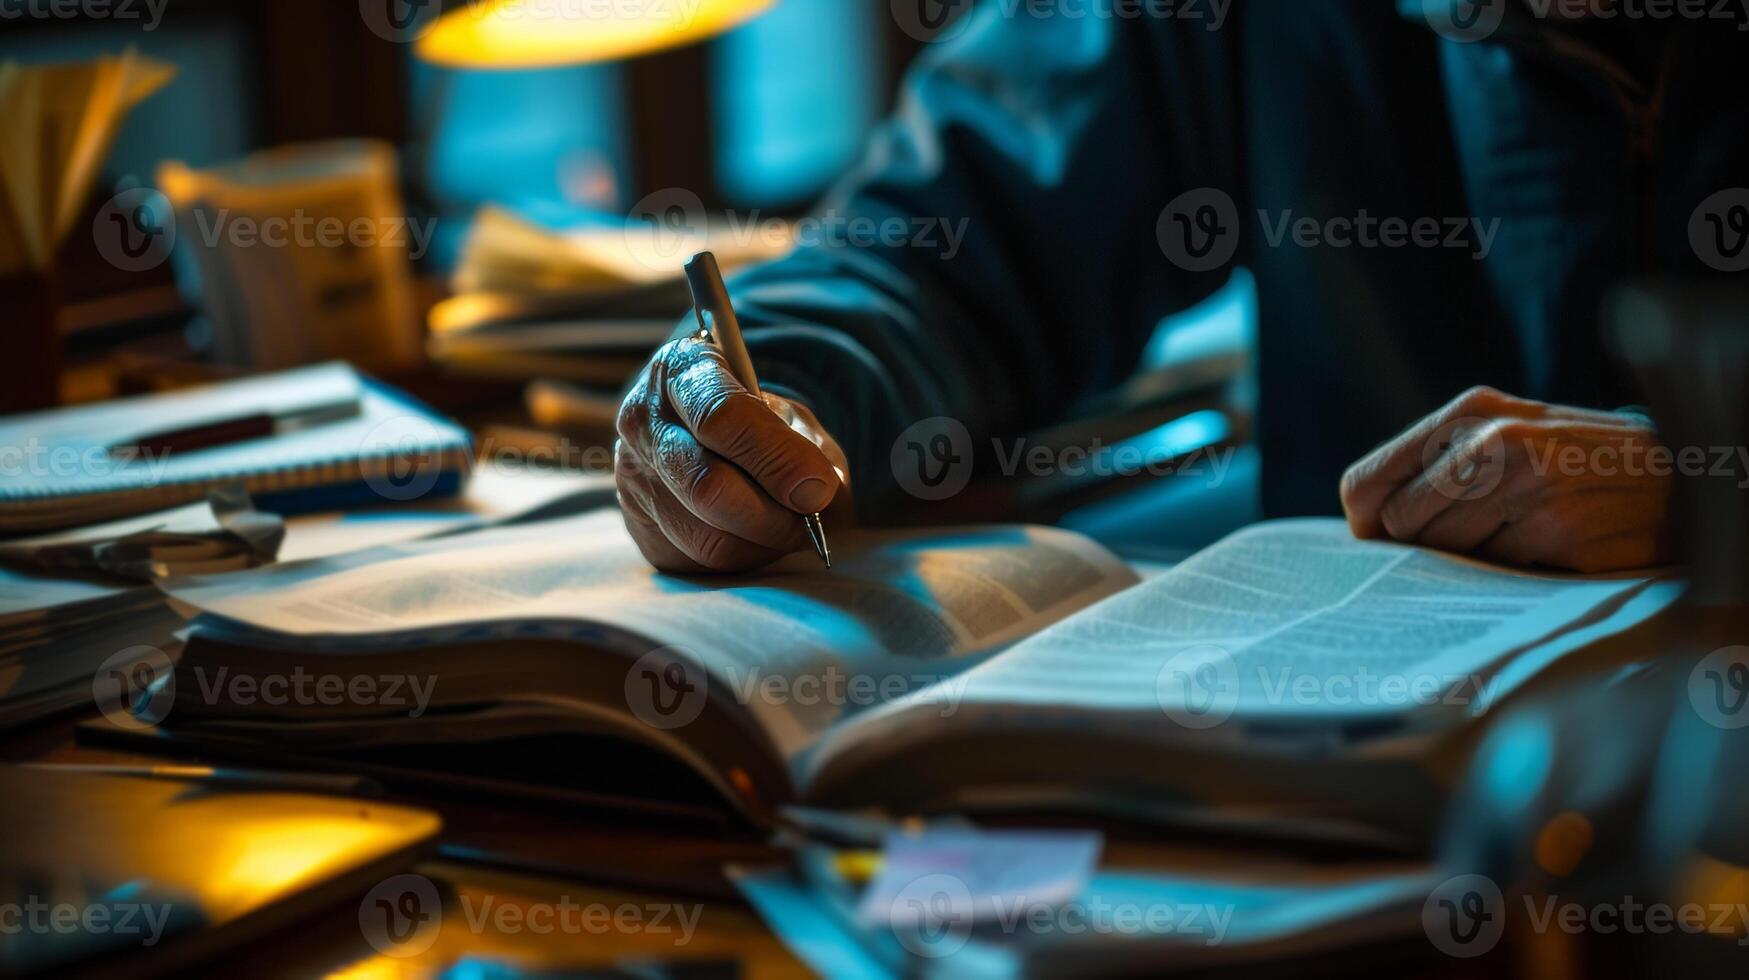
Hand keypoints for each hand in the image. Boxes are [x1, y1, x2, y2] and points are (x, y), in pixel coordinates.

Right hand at [615, 337, 849, 571]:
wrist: (711, 439)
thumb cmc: (759, 423)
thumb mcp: (791, 416)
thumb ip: (807, 448)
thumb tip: (814, 493)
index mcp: (682, 369)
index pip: (721, 416)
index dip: (776, 458)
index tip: (818, 488)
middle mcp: (642, 420)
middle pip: (707, 485)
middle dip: (774, 514)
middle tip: (810, 518)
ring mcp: (631, 476)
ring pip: (707, 535)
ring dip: (763, 541)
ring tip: (788, 524)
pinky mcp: (637, 526)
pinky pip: (700, 561)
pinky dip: (744, 557)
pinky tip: (757, 534)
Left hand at [1339, 386, 1673, 572]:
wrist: (1676, 480)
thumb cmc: (1570, 465)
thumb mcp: (1504, 438)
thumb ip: (1433, 468)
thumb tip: (1361, 528)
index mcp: (1471, 412)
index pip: (1365, 482)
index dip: (1367, 524)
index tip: (1384, 541)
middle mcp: (1495, 440)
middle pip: (1398, 526)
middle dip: (1423, 545)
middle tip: (1475, 538)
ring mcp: (1528, 486)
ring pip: (1443, 553)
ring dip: (1470, 561)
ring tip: (1519, 537)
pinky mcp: (1558, 532)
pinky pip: (1494, 574)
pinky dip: (1511, 575)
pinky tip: (1547, 552)